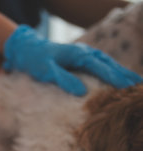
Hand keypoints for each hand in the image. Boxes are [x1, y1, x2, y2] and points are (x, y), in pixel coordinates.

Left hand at [3, 25, 141, 95]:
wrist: (27, 49)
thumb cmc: (34, 61)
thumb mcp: (45, 71)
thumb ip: (63, 79)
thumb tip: (82, 92)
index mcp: (78, 55)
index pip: (101, 68)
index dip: (114, 78)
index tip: (126, 88)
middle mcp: (85, 52)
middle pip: (110, 64)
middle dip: (125, 76)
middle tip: (138, 88)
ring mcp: (85, 54)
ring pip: (108, 63)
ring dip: (122, 73)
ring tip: (135, 84)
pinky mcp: (82, 58)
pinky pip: (102, 65)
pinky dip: (113, 71)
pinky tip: (119, 78)